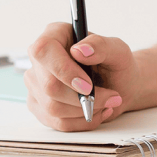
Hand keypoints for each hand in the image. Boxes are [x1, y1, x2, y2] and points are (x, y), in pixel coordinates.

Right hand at [25, 22, 141, 130]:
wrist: (120, 85)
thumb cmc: (117, 63)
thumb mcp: (118, 50)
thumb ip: (101, 46)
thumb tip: (79, 50)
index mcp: (55, 34)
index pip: (44, 50)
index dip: (63, 70)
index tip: (87, 85)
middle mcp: (41, 58)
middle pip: (49, 85)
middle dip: (82, 98)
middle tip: (111, 96)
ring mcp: (36, 83)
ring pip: (52, 107)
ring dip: (85, 110)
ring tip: (106, 102)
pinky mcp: (39, 105)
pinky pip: (55, 122)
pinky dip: (81, 121)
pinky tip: (96, 111)